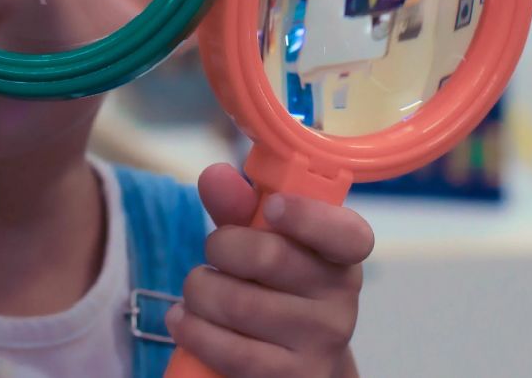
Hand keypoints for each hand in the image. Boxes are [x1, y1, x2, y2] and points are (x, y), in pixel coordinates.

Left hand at [167, 163, 373, 377]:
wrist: (290, 357)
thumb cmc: (272, 283)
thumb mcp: (258, 238)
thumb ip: (239, 205)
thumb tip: (215, 175)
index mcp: (341, 253)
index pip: (347, 233)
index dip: (307, 216)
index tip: (271, 207)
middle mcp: (342, 298)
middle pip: (269, 257)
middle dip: (220, 247)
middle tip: (213, 253)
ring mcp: (321, 342)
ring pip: (238, 304)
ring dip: (199, 290)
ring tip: (198, 290)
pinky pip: (230, 351)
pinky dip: (193, 329)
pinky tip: (184, 319)